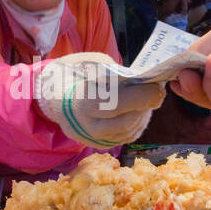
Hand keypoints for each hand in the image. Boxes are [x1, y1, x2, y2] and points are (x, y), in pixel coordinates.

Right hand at [35, 52, 164, 147]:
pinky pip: (125, 137)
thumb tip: (144, 80)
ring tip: (150, 99)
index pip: (119, 103)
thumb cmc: (73, 74)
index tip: (158, 85)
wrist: (52, 96)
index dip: (143, 95)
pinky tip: (141, 111)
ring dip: (144, 115)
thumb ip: (117, 74)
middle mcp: (87, 126)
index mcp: (82, 103)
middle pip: (127, 121)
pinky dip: (138, 124)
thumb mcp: (92, 64)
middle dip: (147, 106)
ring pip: (129, 131)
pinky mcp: (99, 144)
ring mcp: (93, 139)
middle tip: (158, 91)